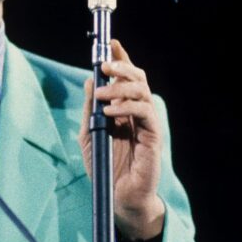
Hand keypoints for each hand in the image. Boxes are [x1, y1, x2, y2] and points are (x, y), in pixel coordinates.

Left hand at [78, 39, 164, 241]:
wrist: (117, 197)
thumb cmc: (104, 167)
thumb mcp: (89, 134)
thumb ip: (89, 109)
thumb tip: (88, 80)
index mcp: (123, 109)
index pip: (125, 78)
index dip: (121, 59)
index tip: (112, 45)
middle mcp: (137, 113)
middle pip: (138, 79)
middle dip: (122, 67)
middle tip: (105, 66)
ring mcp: (146, 124)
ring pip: (143, 92)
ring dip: (121, 88)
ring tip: (102, 95)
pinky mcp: (153, 137)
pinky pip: (145, 114)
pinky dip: (127, 108)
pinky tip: (110, 112)